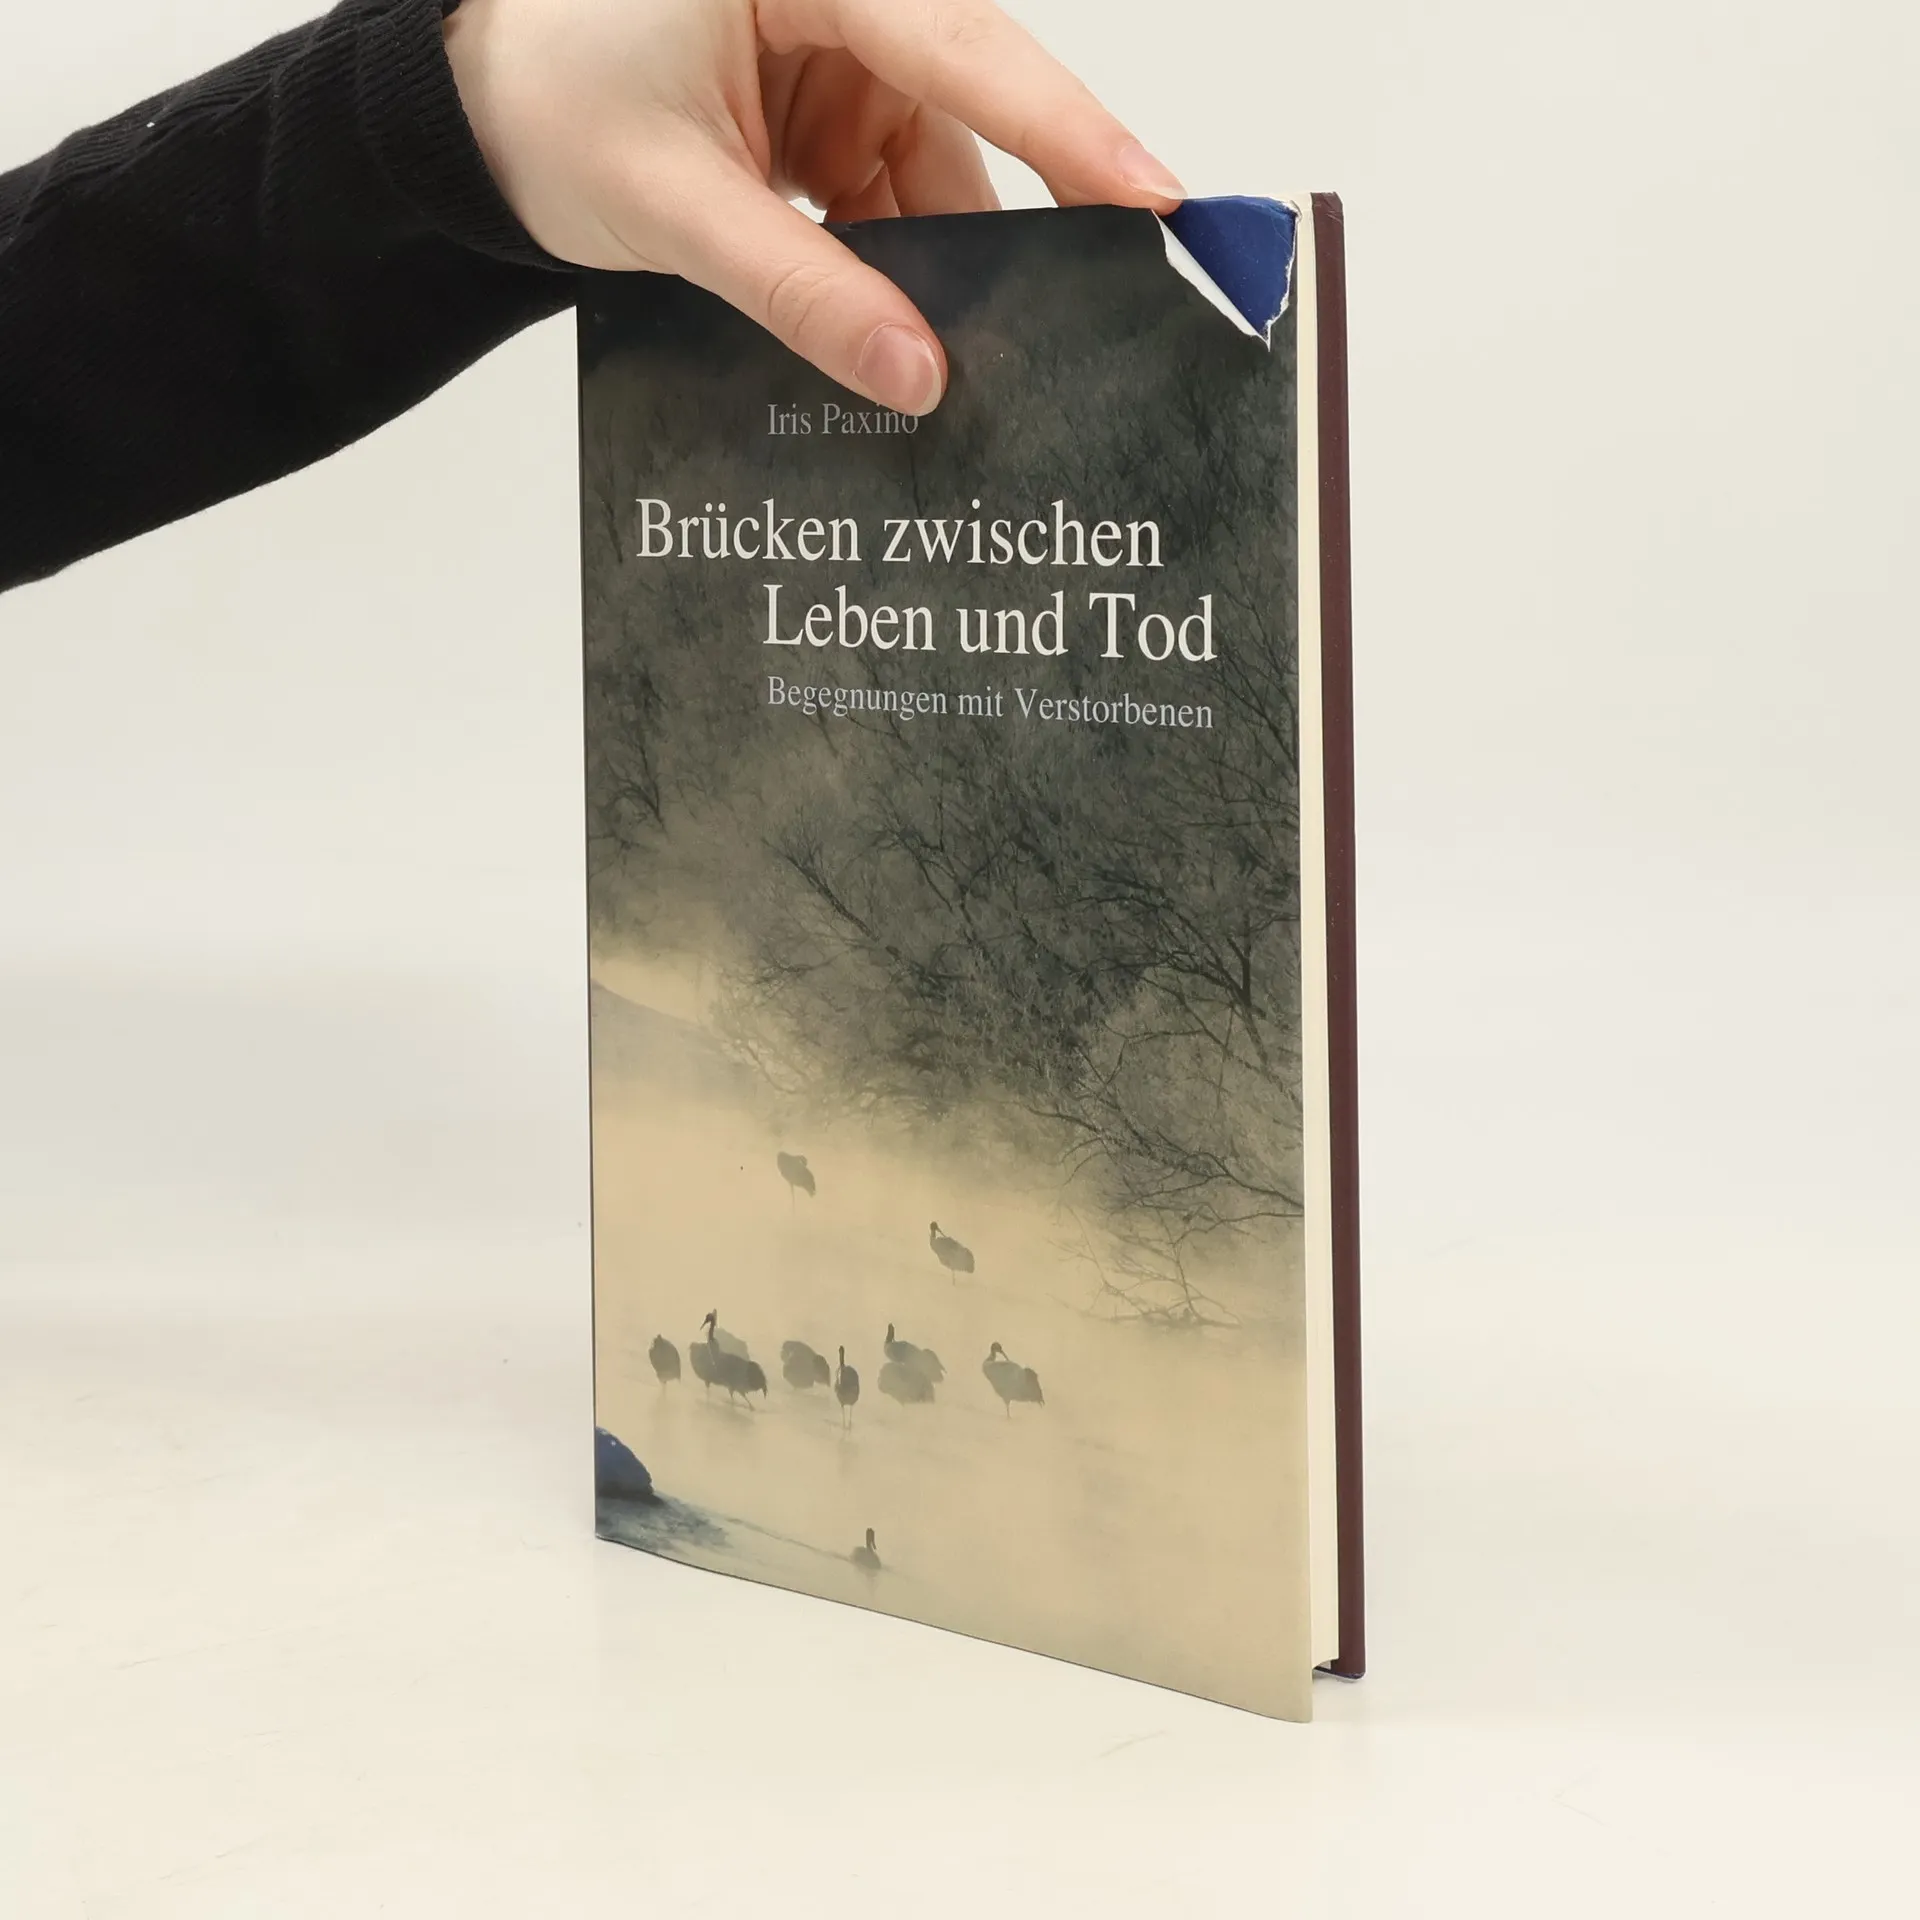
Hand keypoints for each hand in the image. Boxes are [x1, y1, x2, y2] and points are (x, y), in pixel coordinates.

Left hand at [442, 0, 1184, 415]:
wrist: (476, 113)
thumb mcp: (669, 205)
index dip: (1066, 127)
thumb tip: (916, 376)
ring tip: (991, 369)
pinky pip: (905, 198)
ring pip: (945, 172)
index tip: (1155, 196)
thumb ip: (799, 291)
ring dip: (958, 272)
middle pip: (973, 110)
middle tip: (1103, 323)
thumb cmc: (545, 109)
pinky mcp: (838, 117)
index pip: (959, 40)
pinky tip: (921, 342)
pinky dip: (911, 270)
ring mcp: (845, 60)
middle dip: (1027, 224)